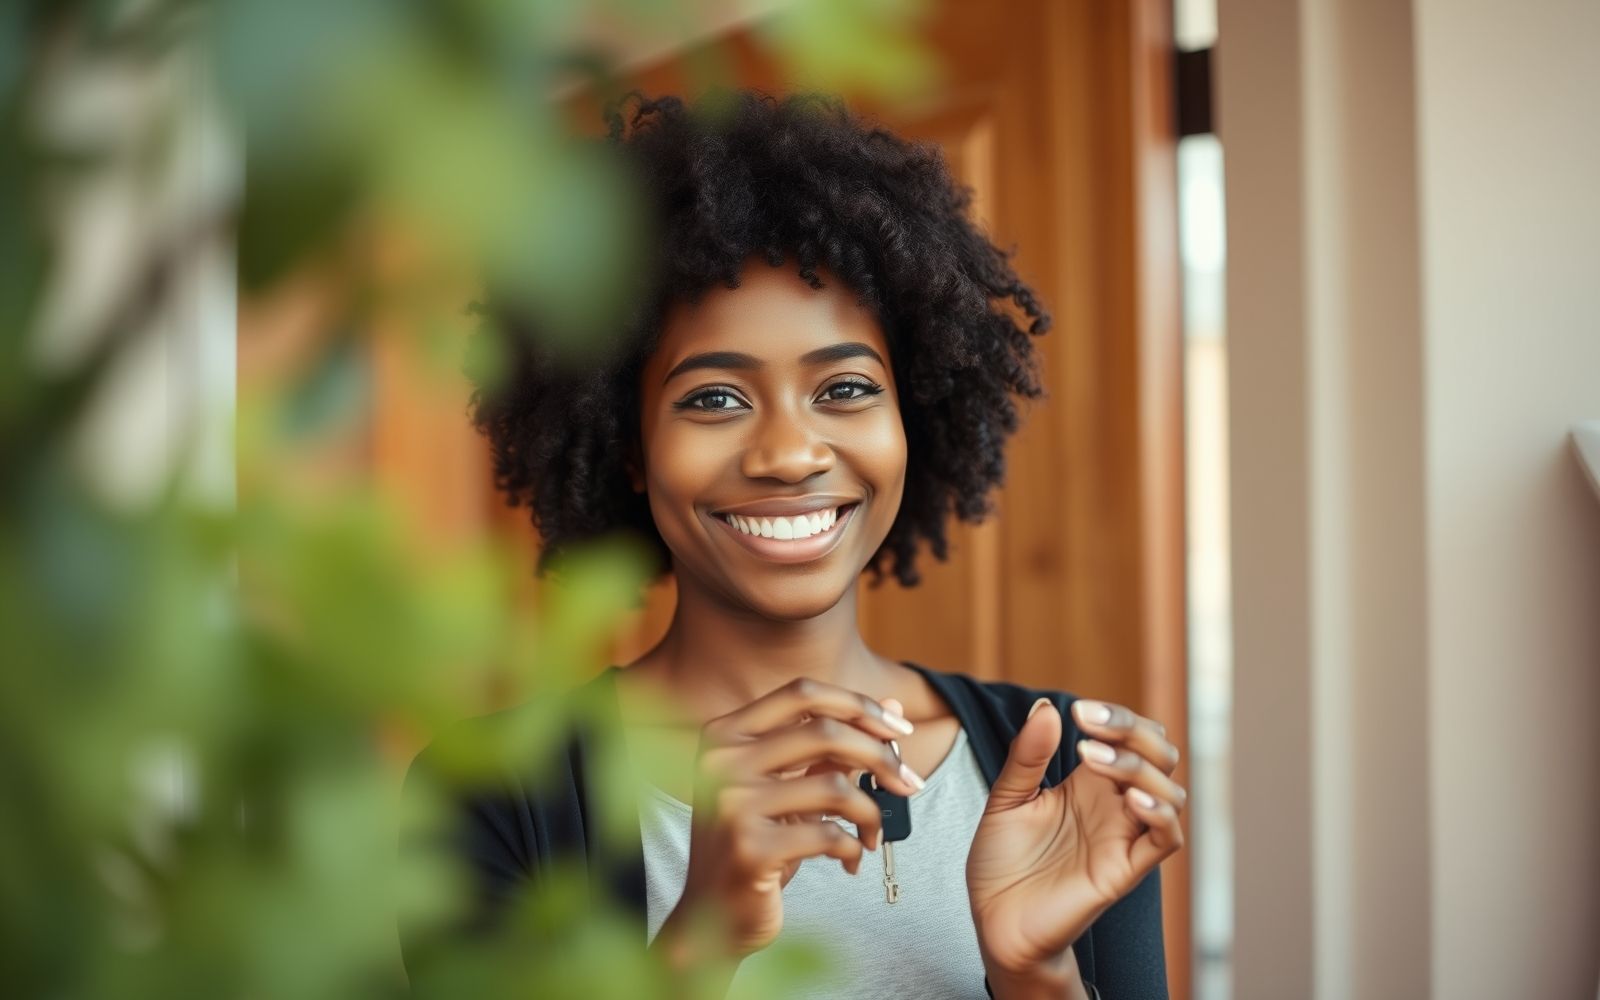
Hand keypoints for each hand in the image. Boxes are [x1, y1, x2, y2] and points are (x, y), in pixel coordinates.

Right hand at [656, 677, 922, 962]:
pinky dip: (853, 848)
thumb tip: (895, 709)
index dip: (857, 705)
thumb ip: (832, 747)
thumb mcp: (786, 788)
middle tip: (909, 784)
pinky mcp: (751, 848)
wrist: (708, 917)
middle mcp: (721, 761)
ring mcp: (731, 804)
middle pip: (825, 732)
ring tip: (874, 834)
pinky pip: (830, 835)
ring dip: (871, 812)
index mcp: (724, 734)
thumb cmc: (754, 843)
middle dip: (881, 757)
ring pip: (835, 786)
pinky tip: (851, 861)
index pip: (802, 693)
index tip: (898, 732)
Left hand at [966, 696, 1185, 977]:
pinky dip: (1159, 815)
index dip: (1115, 716)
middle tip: (1090, 721)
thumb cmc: (1002, 860)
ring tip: (1091, 757)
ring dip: (1138, 766)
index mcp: (1089, 781)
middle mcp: (1114, 804)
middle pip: (1159, 754)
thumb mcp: (1005, 799)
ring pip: (1169, 792)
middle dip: (1133, 729)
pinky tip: (1131, 799)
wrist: (995, 921)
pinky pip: (1165, 840)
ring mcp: (1123, 836)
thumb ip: (1026, 756)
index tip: (1079, 710)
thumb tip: (1045, 705)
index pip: (1129, 735)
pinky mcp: (1125, 870)